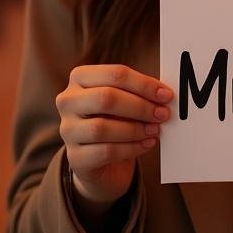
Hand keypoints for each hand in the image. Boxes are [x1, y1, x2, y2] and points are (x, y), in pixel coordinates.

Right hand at [56, 64, 173, 208]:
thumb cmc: (114, 119)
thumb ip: (139, 93)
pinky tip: (146, 144)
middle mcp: (68, 101)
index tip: (165, 94)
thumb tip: (164, 95)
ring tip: (155, 130)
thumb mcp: (124, 100)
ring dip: (135, 129)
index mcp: (80, 77)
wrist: (99, 159)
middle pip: (106, 98)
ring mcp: (67, 130)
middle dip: (140, 106)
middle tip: (162, 114)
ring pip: (102, 128)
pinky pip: (105, 152)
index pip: (115, 74)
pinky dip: (131, 148)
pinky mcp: (74, 157)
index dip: (143, 84)